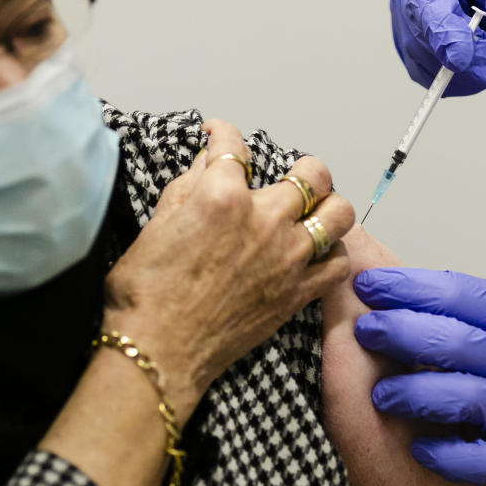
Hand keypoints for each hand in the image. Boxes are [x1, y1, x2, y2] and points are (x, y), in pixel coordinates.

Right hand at [104, 120, 353, 401]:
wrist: (158, 352)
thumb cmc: (146, 294)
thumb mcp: (156, 223)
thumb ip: (187, 186)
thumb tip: (205, 163)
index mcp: (222, 194)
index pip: (235, 146)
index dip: (224, 134)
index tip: (219, 135)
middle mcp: (264, 219)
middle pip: (312, 174)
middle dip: (302, 168)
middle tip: (294, 176)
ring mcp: (287, 256)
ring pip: (339, 214)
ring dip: (330, 206)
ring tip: (316, 211)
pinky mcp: (297, 292)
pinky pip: (338, 264)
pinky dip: (333, 254)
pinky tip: (317, 253)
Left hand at [352, 268, 485, 485]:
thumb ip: (479, 305)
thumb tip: (414, 290)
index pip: (448, 292)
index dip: (401, 288)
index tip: (367, 286)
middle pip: (439, 339)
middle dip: (391, 333)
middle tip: (364, 332)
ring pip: (446, 396)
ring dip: (405, 394)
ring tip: (382, 395)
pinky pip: (470, 458)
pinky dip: (440, 453)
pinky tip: (419, 447)